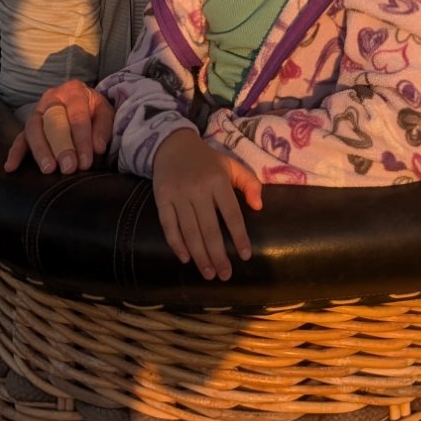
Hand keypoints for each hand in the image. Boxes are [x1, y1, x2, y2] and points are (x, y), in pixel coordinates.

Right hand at [4, 78, 113, 174]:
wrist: (80, 100)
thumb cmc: (92, 108)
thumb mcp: (104, 111)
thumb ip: (103, 128)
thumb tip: (98, 148)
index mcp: (73, 91)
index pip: (77, 116)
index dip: (82, 140)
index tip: (85, 162)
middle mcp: (52, 98)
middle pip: (53, 122)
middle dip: (61, 147)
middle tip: (68, 168)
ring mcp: (38, 112)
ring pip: (34, 129)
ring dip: (40, 151)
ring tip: (48, 169)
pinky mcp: (28, 126)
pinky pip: (19, 138)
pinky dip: (15, 152)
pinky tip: (11, 167)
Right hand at [152, 130, 261, 280]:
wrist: (173, 145)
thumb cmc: (207, 160)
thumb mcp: (231, 165)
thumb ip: (250, 183)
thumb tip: (259, 207)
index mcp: (218, 180)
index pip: (231, 214)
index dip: (239, 236)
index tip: (245, 256)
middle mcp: (198, 189)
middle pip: (209, 229)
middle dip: (218, 255)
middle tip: (225, 275)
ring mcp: (178, 194)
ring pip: (190, 232)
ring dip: (200, 256)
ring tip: (209, 274)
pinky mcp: (162, 198)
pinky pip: (169, 226)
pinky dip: (176, 244)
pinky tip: (186, 258)